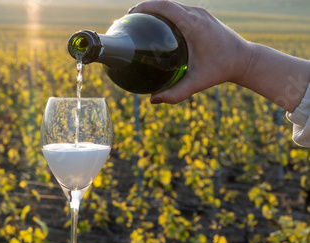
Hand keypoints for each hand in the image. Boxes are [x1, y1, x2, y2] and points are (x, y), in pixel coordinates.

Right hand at [130, 1, 309, 111]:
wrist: (245, 59)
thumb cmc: (221, 70)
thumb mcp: (197, 83)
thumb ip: (175, 93)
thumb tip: (152, 100)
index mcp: (194, 25)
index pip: (166, 7)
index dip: (146, 6)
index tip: (131, 13)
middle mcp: (197, 15)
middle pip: (166, 3)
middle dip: (146, 7)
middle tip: (130, 19)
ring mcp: (201, 13)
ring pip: (173, 5)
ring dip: (156, 9)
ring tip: (140, 21)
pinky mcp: (203, 16)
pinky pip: (180, 10)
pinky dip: (166, 13)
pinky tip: (157, 25)